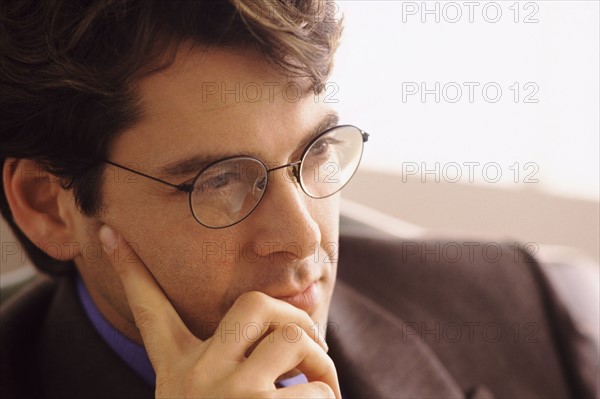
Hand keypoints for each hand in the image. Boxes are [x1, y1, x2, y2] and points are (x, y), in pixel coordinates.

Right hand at [99, 225, 340, 397]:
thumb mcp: (202, 398)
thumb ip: (227, 364)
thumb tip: (284, 331)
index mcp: (177, 371)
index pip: (150, 310)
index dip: (129, 270)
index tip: (109, 230)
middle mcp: (198, 377)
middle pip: (254, 305)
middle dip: (294, 317)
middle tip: (309, 345)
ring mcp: (230, 396)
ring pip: (294, 339)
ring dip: (321, 364)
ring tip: (319, 388)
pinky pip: (316, 391)